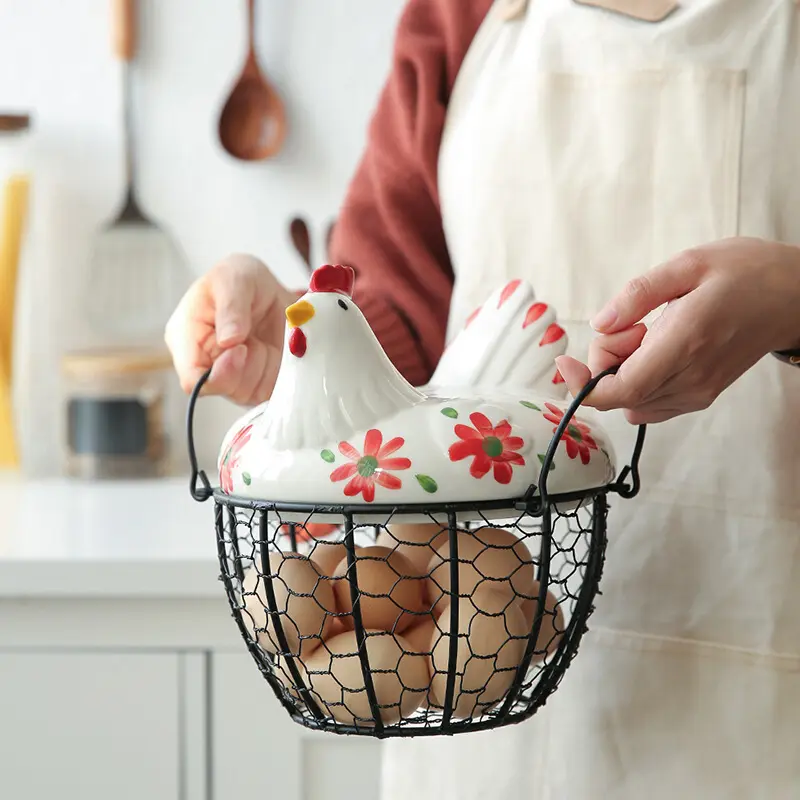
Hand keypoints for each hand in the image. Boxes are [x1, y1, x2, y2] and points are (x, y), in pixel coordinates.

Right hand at [164, 254, 295, 405]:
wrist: (266, 288)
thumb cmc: (239, 280)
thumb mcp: (233, 279)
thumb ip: (231, 307)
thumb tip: (227, 340)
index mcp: (184, 338)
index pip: (192, 380)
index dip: (220, 373)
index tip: (241, 347)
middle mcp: (203, 364)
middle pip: (224, 389)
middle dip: (247, 364)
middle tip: (255, 337)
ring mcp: (228, 377)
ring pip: (248, 392)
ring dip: (264, 365)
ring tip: (260, 338)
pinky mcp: (252, 384)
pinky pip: (268, 391)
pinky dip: (276, 370)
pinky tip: (269, 348)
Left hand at [554, 237, 799, 424]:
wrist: (794, 297)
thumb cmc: (746, 273)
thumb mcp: (689, 264)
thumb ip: (639, 294)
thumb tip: (600, 323)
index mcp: (686, 343)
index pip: (621, 389)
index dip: (583, 385)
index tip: (565, 363)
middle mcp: (691, 377)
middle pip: (620, 393)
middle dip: (606, 360)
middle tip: (633, 323)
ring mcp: (698, 392)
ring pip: (632, 400)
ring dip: (623, 370)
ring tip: (651, 331)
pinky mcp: (701, 396)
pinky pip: (650, 402)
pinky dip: (639, 380)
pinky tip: (657, 349)